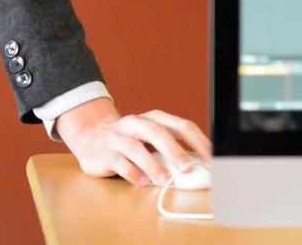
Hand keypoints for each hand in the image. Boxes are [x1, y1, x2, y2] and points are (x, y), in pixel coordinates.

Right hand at [56, 97, 211, 187]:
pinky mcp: (104, 152)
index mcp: (155, 118)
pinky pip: (119, 161)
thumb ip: (170, 149)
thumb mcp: (151, 139)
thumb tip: (196, 166)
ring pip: (136, 147)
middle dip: (174, 150)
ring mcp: (119, 136)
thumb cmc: (130, 139)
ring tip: (164, 180)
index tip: (210, 158)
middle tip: (187, 168)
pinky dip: (131, 172)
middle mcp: (136, 123)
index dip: (198, 141)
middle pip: (158, 132)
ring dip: (152, 165)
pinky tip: (141, 182)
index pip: (181, 126)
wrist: (91, 135)